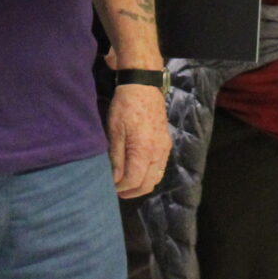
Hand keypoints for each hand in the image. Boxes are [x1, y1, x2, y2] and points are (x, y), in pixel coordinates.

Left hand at [106, 81, 168, 197]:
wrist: (143, 87)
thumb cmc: (125, 107)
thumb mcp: (114, 131)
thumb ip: (116, 158)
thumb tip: (115, 180)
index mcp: (144, 150)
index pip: (134, 180)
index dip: (121, 188)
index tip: (110, 187)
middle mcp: (158, 153)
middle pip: (147, 184)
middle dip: (132, 191)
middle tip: (117, 191)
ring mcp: (165, 149)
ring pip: (156, 178)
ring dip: (142, 185)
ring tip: (126, 184)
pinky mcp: (167, 143)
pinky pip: (160, 168)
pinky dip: (149, 175)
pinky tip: (138, 171)